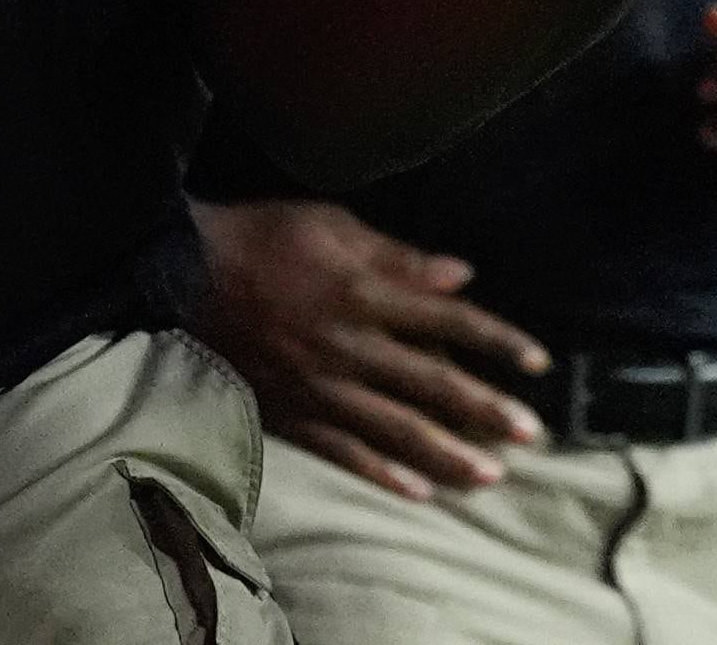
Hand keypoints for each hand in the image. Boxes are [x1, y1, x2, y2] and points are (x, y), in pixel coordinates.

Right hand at [189, 199, 553, 502]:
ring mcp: (317, 386)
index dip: (496, 341)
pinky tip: (417, 491)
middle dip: (484, 410)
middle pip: (429, 383)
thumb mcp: (333, 225)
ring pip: (392, 428)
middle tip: (529, 435)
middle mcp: (347, 346)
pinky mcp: (288, 413)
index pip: (447, 320)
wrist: (179, 276)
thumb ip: (399, 257)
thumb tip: (461, 275)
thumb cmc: (261, 237)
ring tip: (488, 477)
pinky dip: (380, 472)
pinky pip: (340, 450)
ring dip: (444, 454)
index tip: (537, 363)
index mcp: (363, 293)